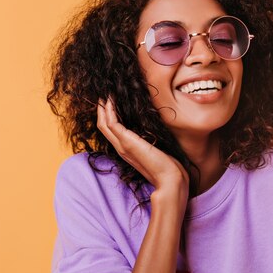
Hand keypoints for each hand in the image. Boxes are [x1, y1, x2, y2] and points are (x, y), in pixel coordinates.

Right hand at [96, 98, 188, 213]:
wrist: (170, 179)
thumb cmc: (168, 166)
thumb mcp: (157, 149)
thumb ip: (151, 140)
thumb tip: (155, 127)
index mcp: (127, 150)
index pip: (110, 131)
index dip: (108, 115)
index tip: (112, 101)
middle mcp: (121, 148)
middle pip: (102, 125)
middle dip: (102, 109)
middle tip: (104, 93)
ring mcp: (122, 145)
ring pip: (103, 123)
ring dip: (103, 107)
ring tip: (106, 93)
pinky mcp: (127, 142)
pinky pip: (111, 123)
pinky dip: (109, 110)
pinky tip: (111, 100)